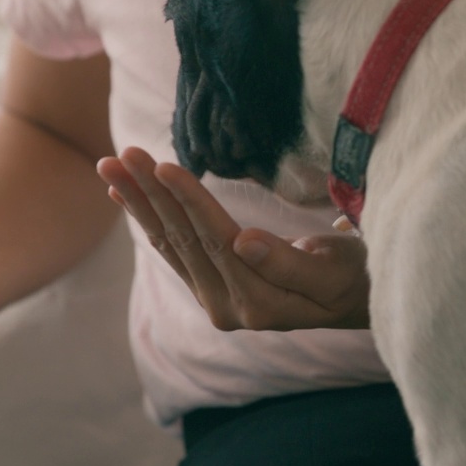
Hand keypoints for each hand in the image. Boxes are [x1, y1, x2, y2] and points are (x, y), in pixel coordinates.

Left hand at [98, 147, 370, 330]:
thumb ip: (290, 262)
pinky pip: (173, 251)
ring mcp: (216, 303)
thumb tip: (246, 242)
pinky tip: (123, 195)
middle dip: (151, 196)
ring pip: (171, 245)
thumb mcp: (334, 270)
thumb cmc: (353, 276)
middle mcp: (228, 310)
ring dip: (140, 203)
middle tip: (121, 155)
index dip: (189, 202)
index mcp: (259, 304)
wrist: (355, 301)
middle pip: (184, 242)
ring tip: (110, 166)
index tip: (162, 165)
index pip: (216, 242)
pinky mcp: (210, 291)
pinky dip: (148, 219)